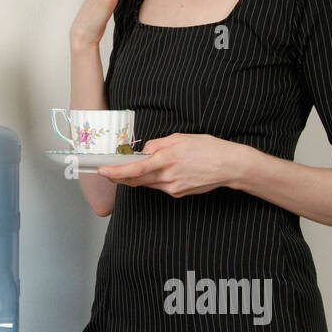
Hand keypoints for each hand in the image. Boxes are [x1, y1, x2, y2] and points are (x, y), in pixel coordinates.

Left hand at [97, 133, 243, 197]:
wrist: (229, 166)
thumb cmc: (207, 148)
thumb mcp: (179, 138)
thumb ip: (157, 144)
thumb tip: (144, 151)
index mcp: (166, 159)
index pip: (134, 169)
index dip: (116, 172)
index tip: (103, 171)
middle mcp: (167, 177)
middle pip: (136, 181)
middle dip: (120, 177)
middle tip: (108, 171)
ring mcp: (173, 188)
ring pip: (147, 184)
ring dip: (136, 178)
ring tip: (132, 169)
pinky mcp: (178, 193)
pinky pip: (159, 187)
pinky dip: (154, 180)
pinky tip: (160, 172)